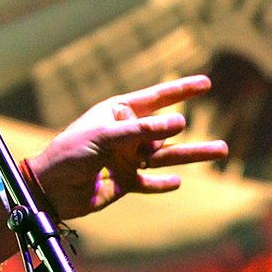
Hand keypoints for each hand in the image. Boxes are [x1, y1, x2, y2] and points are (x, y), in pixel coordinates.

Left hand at [25, 75, 228, 218]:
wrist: (49, 189)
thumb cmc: (70, 153)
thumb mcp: (106, 136)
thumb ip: (143, 130)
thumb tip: (181, 122)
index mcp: (117, 114)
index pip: (155, 98)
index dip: (180, 90)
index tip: (207, 82)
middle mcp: (125, 135)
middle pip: (164, 131)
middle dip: (187, 131)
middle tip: (216, 130)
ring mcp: (125, 159)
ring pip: (166, 155)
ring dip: (192, 154)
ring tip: (222, 150)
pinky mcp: (123, 182)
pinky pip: (149, 181)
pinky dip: (161, 183)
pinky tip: (175, 181)